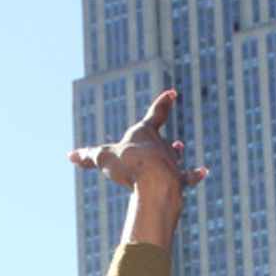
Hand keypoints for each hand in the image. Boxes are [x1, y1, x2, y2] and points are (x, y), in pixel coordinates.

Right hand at [69, 88, 206, 194]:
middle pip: (163, 139)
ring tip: (180, 149)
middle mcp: (161, 147)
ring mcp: (172, 163)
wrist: (154, 183)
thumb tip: (71, 155)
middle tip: (171, 136)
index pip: (155, 113)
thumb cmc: (130, 165)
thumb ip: (89, 156)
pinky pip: (189, 177)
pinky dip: (195, 175)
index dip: (163, 102)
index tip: (173, 92)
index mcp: (145, 134)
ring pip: (174, 156)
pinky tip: (204, 172)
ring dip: (175, 153)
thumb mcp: (104, 158)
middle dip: (164, 138)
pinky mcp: (178, 181)